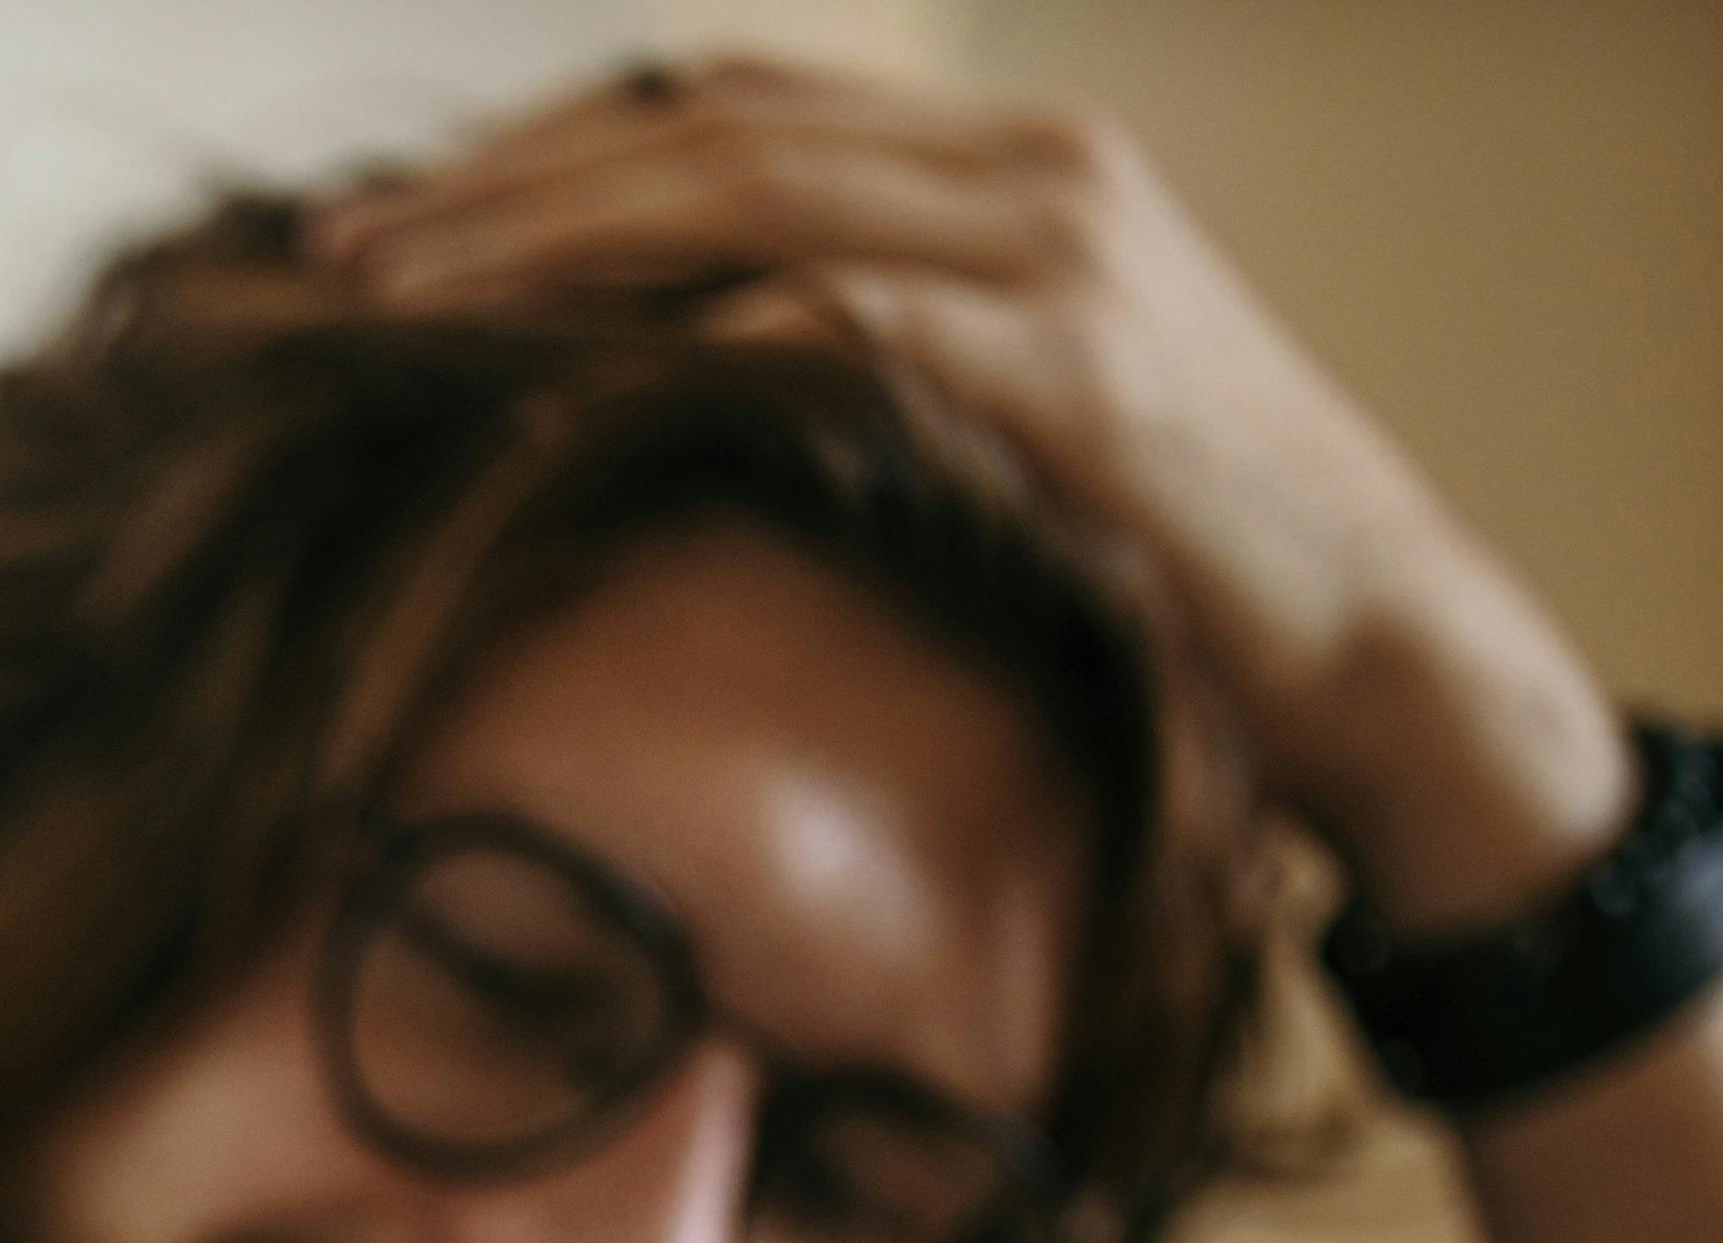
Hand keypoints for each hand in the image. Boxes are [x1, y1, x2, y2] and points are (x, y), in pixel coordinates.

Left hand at [313, 54, 1637, 929]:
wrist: (1383, 659)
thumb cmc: (1175, 566)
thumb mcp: (999, 426)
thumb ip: (862, 361)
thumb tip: (662, 383)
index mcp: (1002, 166)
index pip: (725, 104)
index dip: (548, 154)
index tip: (396, 228)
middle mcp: (1033, 169)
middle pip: (706, 123)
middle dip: (505, 188)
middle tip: (339, 258)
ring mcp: (1064, 255)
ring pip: (750, 192)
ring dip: (554, 248)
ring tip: (402, 308)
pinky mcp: (1080, 371)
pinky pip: (849, 321)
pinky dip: (703, 341)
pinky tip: (572, 390)